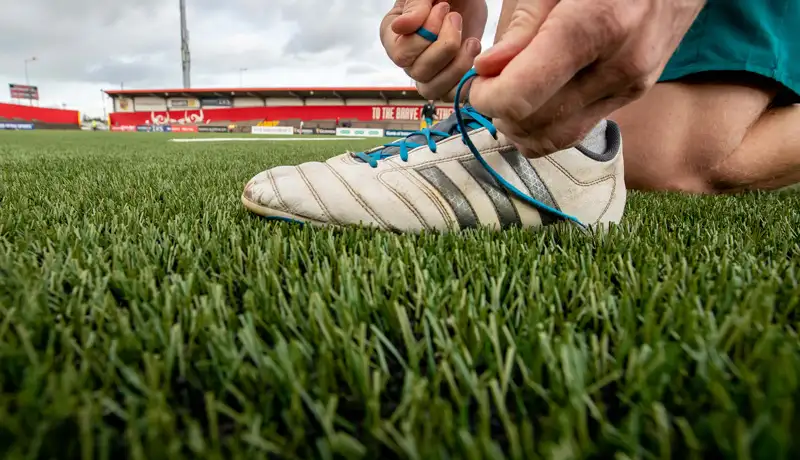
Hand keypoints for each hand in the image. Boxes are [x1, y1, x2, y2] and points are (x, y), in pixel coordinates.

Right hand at [381, 0, 487, 99]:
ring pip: (433, 89)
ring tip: (471, 40)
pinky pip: (451, 94)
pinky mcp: (447, 80)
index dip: (426, 35)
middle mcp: (407, 59)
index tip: (443, 8)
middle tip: (456, 17)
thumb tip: (400, 27)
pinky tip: (473, 50)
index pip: (402, 54)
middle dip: (446, 45)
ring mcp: (427, 73)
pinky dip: (466, 77)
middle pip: (419, 72)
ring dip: (458, 65)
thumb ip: (414, 6)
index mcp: (393, 37)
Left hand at [469, 0, 706, 156]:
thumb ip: (522, 26)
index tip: (478, 81)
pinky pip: (576, 132)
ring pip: (555, 139)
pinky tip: (534, 104)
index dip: (487, 97)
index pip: (522, 95)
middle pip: (534, 122)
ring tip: (509, 96)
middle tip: (489, 84)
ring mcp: (629, 87)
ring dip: (519, 128)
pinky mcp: (633, 98)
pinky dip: (544, 128)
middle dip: (499, 112)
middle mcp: (617, 66)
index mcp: (595, 26)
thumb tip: (487, 70)